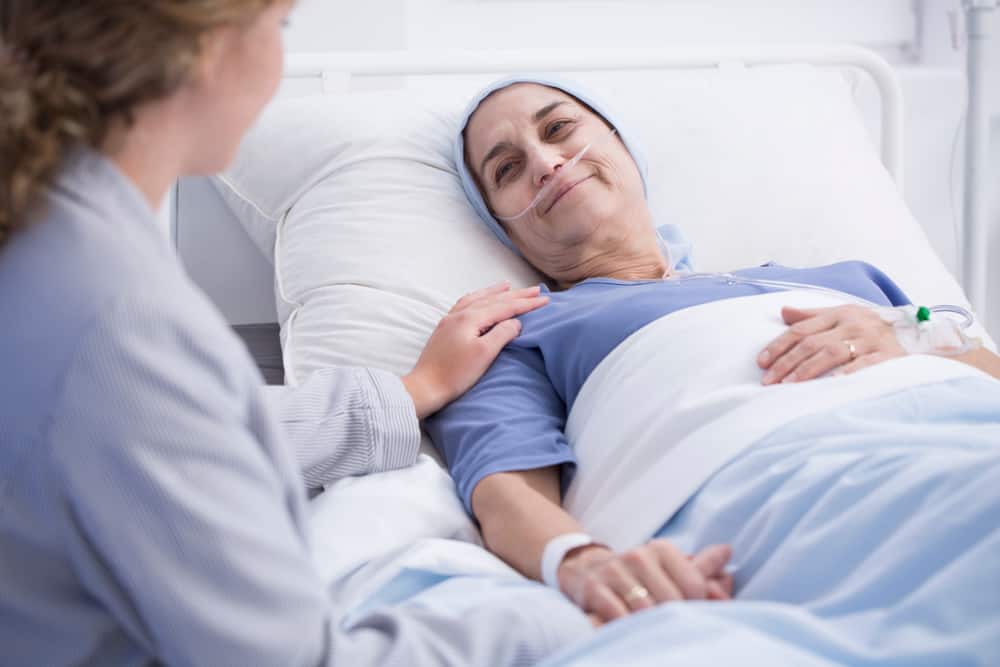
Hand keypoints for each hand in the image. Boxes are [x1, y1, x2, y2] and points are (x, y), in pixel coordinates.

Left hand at [402, 282, 548, 418]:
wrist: (425, 387)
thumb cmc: (455, 374)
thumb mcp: (484, 354)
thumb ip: (502, 334)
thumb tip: (515, 322)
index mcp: (470, 318)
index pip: (505, 307)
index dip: (527, 303)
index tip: (545, 299)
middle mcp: (459, 314)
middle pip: (493, 299)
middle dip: (516, 295)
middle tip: (536, 290)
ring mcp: (450, 320)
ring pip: (477, 299)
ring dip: (495, 292)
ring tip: (508, 286)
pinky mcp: (444, 329)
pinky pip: (465, 304)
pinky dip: (478, 298)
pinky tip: (480, 300)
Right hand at [557, 540, 732, 623]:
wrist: (584, 569)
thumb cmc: (637, 574)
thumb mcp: (667, 567)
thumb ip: (701, 568)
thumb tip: (728, 552)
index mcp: (661, 549)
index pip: (695, 586)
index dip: (698, 608)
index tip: (691, 617)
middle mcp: (638, 556)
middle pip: (672, 601)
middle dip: (675, 620)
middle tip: (674, 630)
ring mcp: (614, 571)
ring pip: (646, 610)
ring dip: (651, 627)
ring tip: (653, 632)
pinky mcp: (593, 589)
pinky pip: (618, 615)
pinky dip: (627, 627)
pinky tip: (630, 630)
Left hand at [758, 305, 905, 384]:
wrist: (920, 335)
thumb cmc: (872, 327)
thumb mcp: (844, 314)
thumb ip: (812, 316)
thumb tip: (783, 312)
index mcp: (839, 313)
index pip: (800, 329)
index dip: (779, 345)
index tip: (761, 362)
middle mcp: (853, 324)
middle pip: (812, 343)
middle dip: (787, 362)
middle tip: (768, 380)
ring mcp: (870, 339)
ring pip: (832, 353)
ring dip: (807, 370)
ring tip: (788, 385)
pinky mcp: (887, 356)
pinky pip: (863, 365)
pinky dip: (845, 374)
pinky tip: (828, 384)